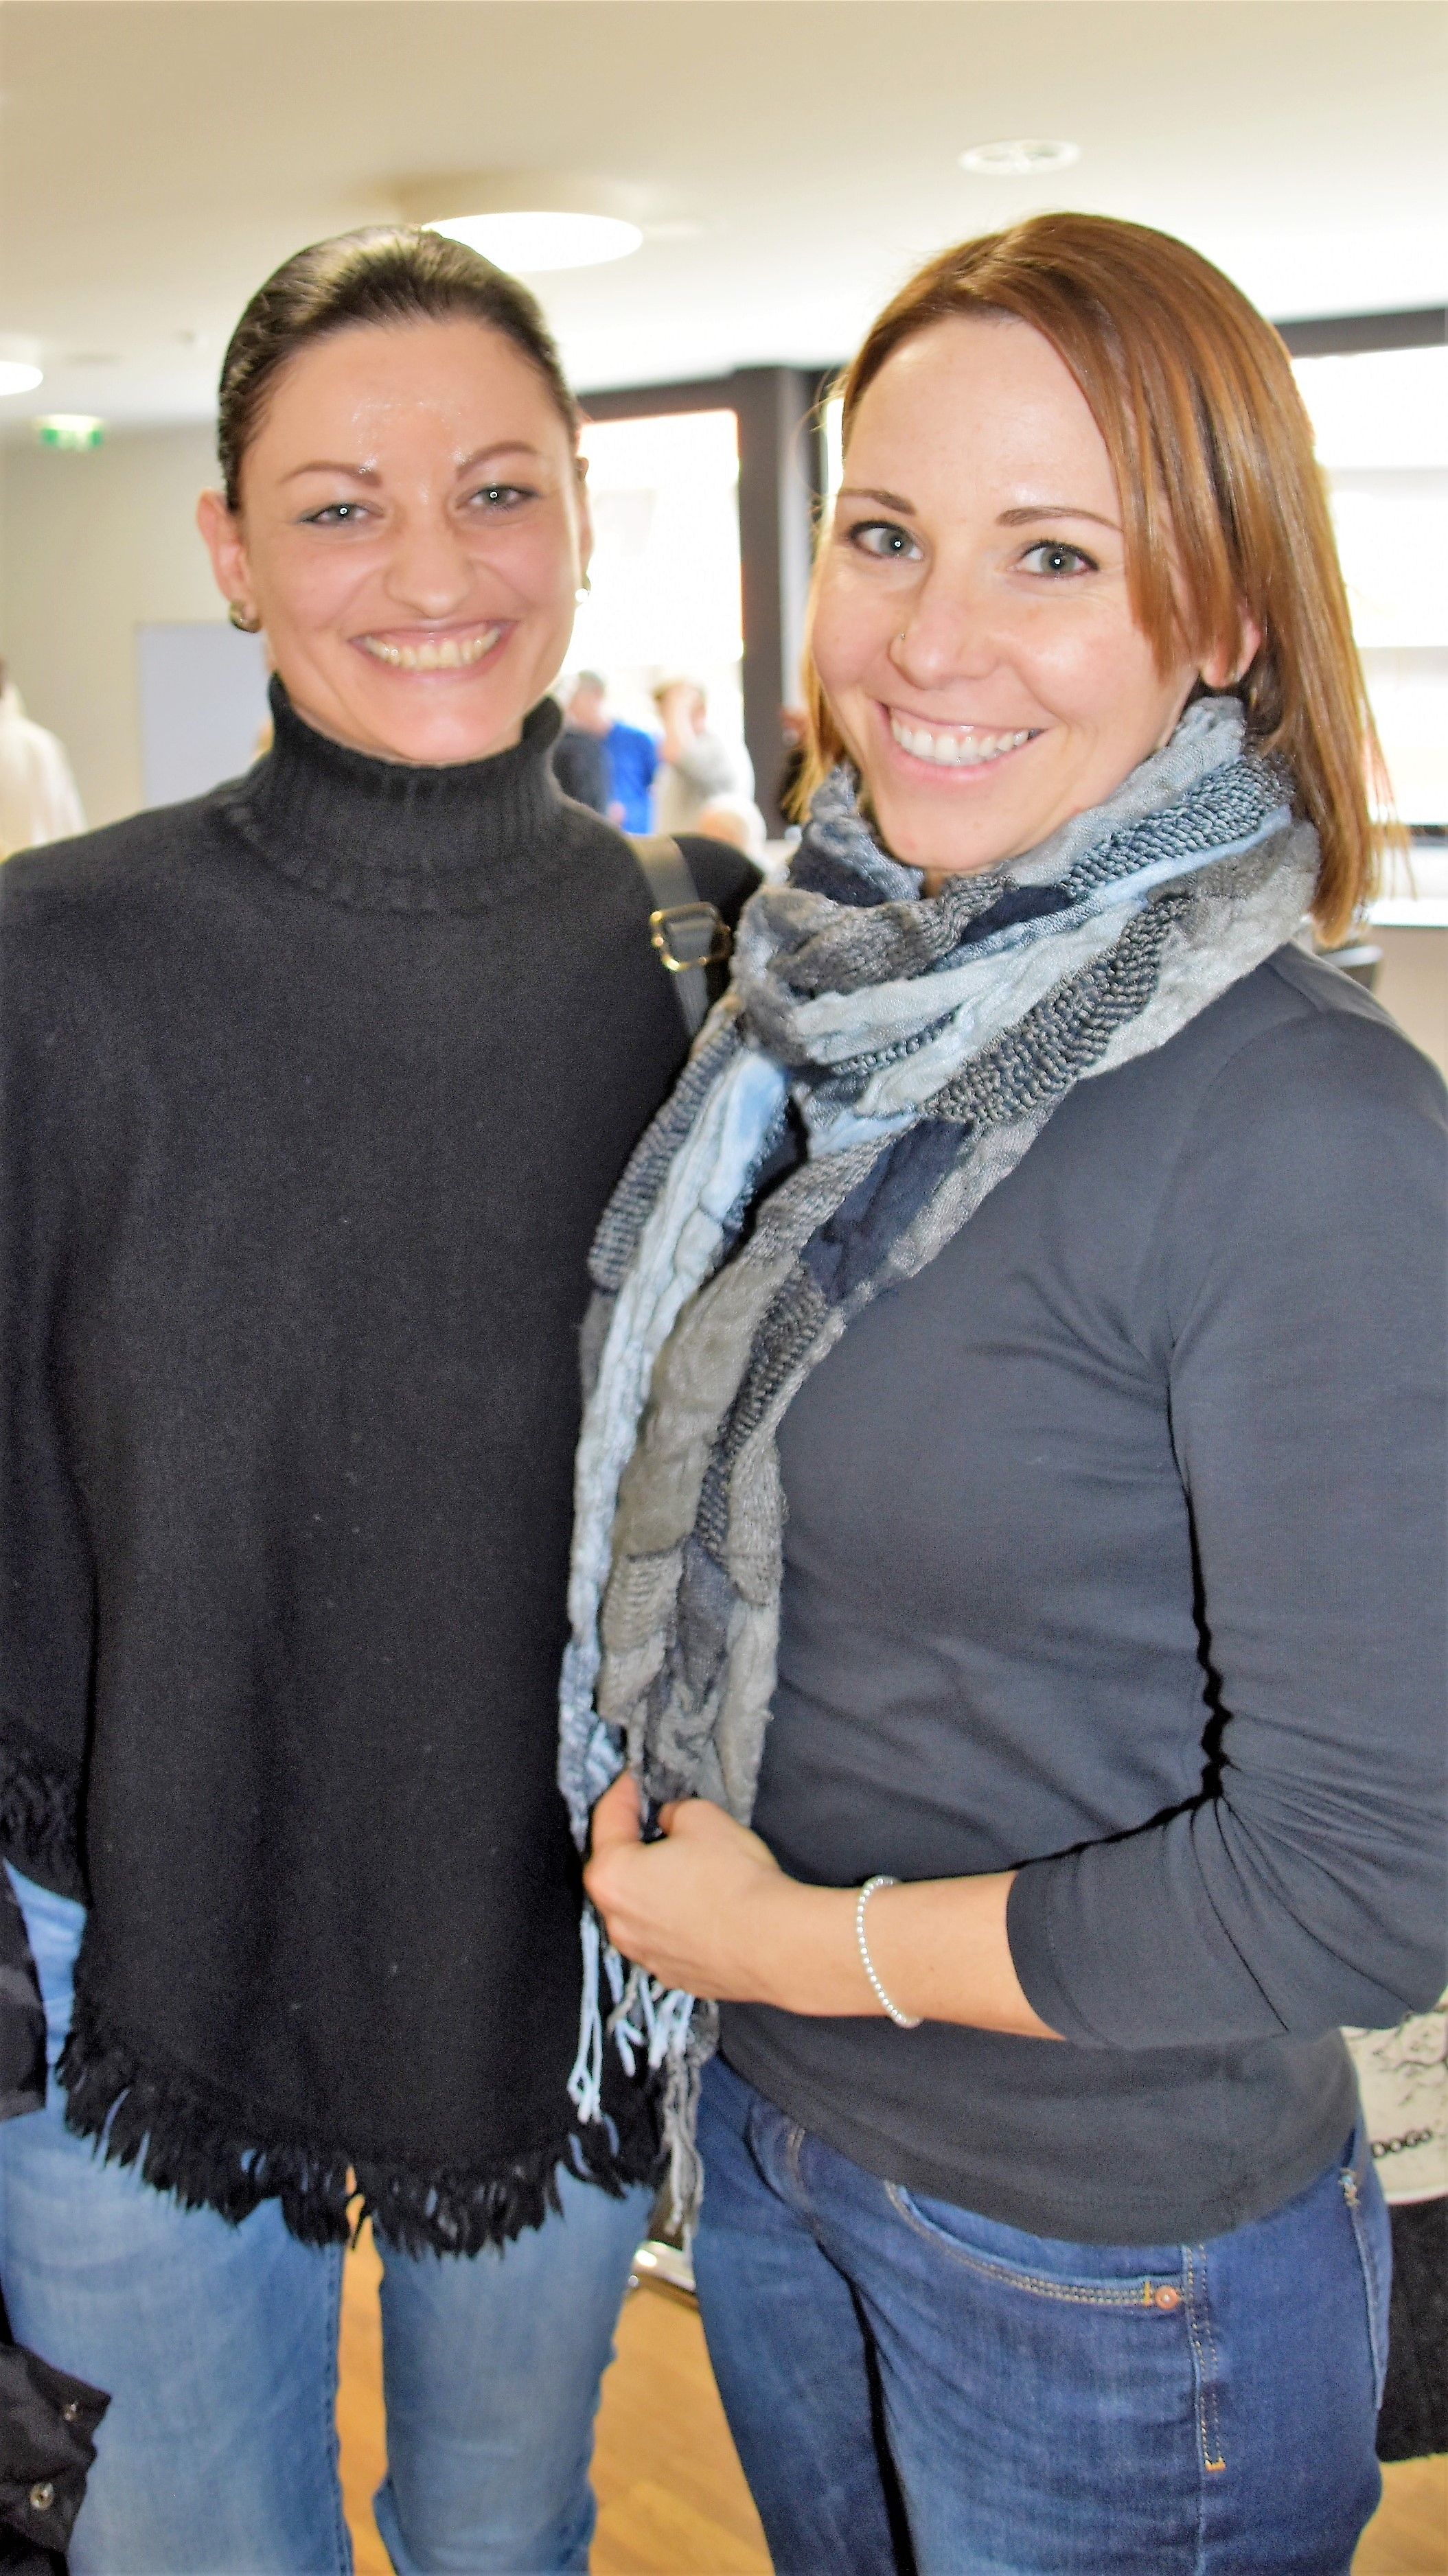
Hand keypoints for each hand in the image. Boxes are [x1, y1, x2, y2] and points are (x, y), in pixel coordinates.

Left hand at [584, 1774, 800, 2002]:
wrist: (773, 1943)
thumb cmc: (733, 1878)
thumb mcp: (701, 1817)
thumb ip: (673, 1814)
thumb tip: (669, 1825)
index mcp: (612, 1876)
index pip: (607, 1820)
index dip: (624, 1792)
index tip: (634, 1780)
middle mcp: (617, 1921)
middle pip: (617, 1871)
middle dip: (635, 1845)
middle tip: (659, 1823)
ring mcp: (643, 1954)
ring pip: (640, 1909)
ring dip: (655, 1888)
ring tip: (686, 1869)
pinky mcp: (672, 1976)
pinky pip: (664, 1937)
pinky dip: (675, 1920)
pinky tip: (703, 1907)